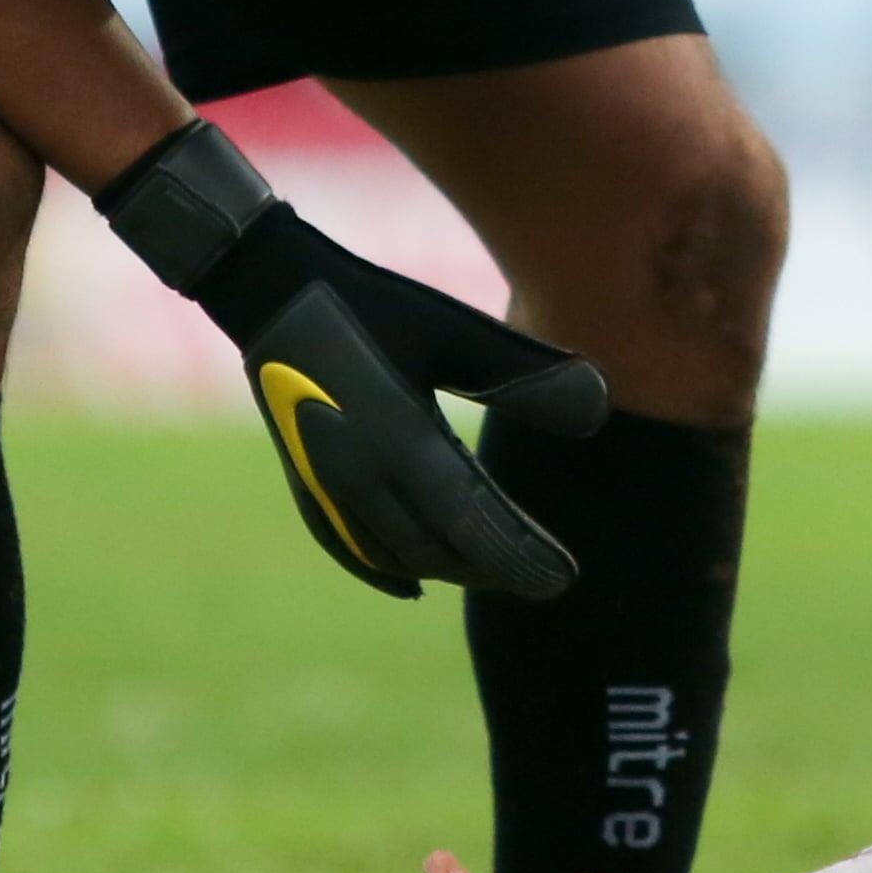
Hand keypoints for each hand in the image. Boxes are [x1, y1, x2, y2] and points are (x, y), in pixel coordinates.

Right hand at [100, 124, 607, 598]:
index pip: (473, 526)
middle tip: (547, 581)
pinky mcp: (307, 478)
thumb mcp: (455, 330)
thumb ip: (525, 376)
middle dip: (496, 570)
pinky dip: (383, 568)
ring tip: (497, 572)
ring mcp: (328, 484)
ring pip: (396, 553)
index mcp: (401, 443)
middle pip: (439, 549)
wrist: (270, 287)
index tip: (565, 578)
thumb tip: (601, 411)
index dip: (520, 557)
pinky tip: (411, 585)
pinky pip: (347, 545)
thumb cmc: (371, 302)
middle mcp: (362, 477)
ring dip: (449, 569)